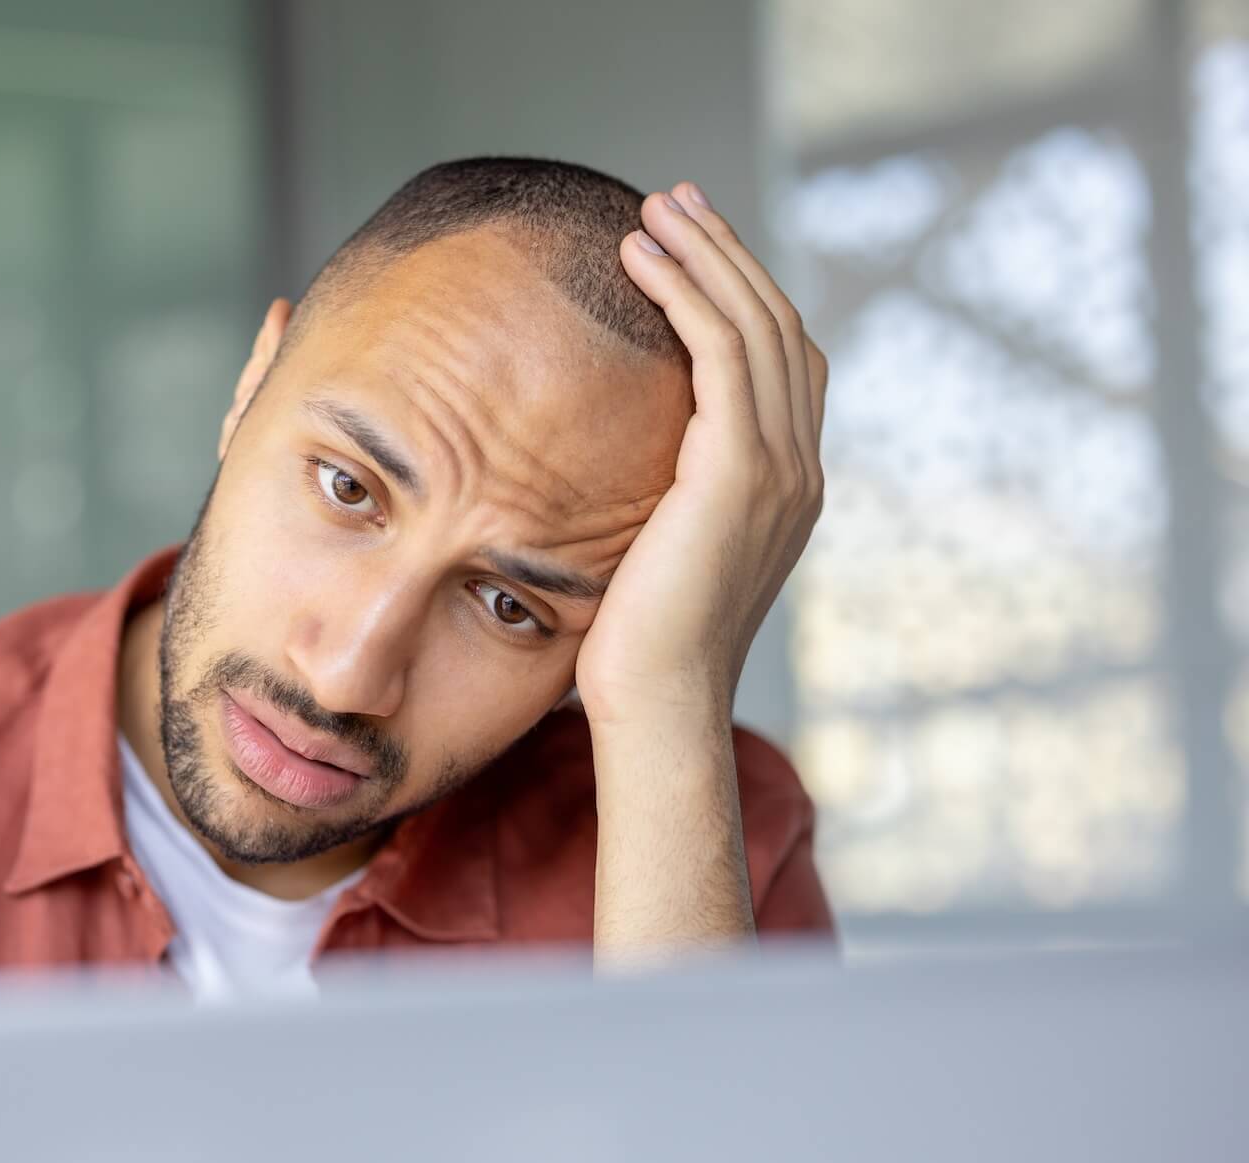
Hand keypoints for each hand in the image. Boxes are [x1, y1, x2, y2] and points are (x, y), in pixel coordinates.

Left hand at [575, 180, 827, 723]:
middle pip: (779, 326)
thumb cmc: (637, 645)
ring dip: (705, 255)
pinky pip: (721, 351)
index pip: (784, 363)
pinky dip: (685, 292)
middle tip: (674, 200)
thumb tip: (624, 469)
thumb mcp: (661, 552)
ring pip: (756, 323)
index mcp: (789, 487)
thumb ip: (670, 499)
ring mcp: (780, 468)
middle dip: (727, 254)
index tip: (691, 248)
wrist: (657, 702)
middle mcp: (800, 469)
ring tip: (653, 208)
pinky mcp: (741, 469)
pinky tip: (640, 259)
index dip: (744, 295)